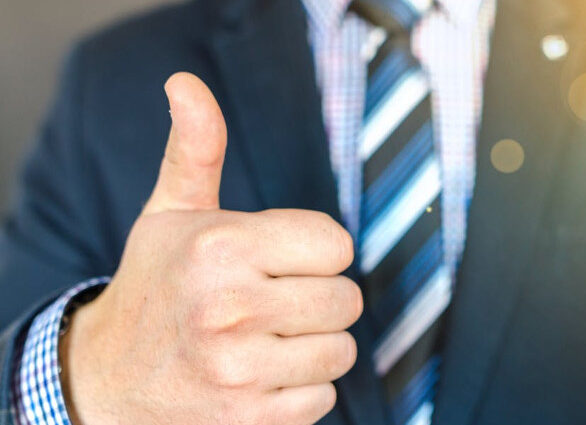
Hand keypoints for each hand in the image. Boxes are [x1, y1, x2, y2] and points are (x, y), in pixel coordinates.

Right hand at [59, 73, 361, 424]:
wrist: (109, 378)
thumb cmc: (156, 286)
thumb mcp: (171, 214)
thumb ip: (195, 149)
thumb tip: (186, 84)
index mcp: (221, 247)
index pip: (336, 244)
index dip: (316, 251)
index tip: (284, 258)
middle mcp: (231, 308)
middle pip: (347, 299)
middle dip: (317, 297)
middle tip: (274, 300)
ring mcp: (240, 370)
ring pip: (341, 349)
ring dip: (312, 344)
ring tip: (266, 338)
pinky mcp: (250, 419)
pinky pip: (323, 397)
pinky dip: (300, 388)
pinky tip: (261, 375)